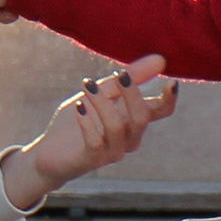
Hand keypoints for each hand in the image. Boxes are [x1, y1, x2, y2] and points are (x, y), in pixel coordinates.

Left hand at [0, 54, 177, 208]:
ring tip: (88, 85)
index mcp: (134, 121)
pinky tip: (79, 106)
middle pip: (142, 118)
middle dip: (132, 94)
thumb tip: (160, 59)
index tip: (171, 81)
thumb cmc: (79, 119)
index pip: (161, 111)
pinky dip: (87, 122)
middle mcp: (128, 139)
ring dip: (103, 102)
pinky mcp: (91, 160)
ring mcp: (111, 152)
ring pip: (117, 127)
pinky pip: (95, 141)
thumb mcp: (101, 92)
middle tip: (119, 74)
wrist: (49, 153)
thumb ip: (128, 77)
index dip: (169, 98)